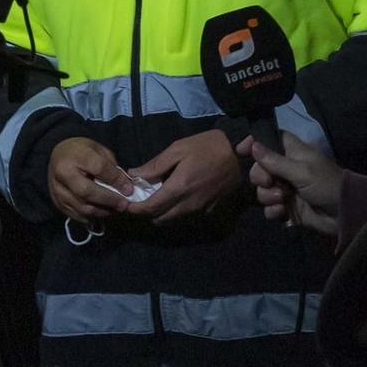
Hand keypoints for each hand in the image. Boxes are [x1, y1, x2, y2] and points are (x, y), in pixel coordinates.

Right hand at [49, 138, 132, 223]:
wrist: (58, 154)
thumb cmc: (82, 150)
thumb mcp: (99, 149)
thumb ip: (111, 166)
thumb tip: (124, 185)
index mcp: (76, 156)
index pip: (99, 169)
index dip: (116, 180)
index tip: (129, 189)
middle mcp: (63, 174)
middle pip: (87, 192)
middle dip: (108, 200)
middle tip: (123, 205)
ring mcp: (57, 190)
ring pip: (81, 207)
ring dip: (101, 211)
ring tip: (114, 209)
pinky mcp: (56, 202)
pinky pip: (75, 214)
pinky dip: (90, 216)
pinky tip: (101, 212)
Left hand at [124, 129, 243, 225]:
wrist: (240, 155)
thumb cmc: (209, 147)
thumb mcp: (179, 148)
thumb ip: (156, 164)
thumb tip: (134, 174)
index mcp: (178, 188)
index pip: (150, 208)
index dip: (135, 208)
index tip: (126, 203)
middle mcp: (187, 204)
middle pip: (159, 218)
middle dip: (146, 212)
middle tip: (140, 199)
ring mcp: (199, 209)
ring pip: (172, 219)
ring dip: (161, 213)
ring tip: (157, 198)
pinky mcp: (208, 210)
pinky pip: (185, 215)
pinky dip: (175, 211)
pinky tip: (176, 197)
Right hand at [240, 134, 343, 237]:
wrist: (342, 214)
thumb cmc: (325, 184)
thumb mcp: (301, 170)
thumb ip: (275, 160)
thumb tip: (253, 144)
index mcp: (293, 152)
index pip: (270, 140)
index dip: (255, 143)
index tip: (241, 150)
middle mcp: (287, 168)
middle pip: (260, 168)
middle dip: (260, 177)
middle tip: (270, 182)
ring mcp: (286, 188)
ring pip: (262, 190)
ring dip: (268, 196)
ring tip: (283, 200)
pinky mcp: (287, 207)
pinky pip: (269, 208)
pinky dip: (274, 211)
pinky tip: (284, 213)